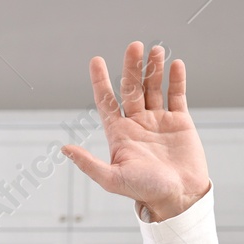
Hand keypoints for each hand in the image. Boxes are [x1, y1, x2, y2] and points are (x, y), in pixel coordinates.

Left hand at [64, 42, 209, 221]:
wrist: (178, 198)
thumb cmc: (144, 191)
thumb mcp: (112, 178)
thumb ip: (88, 163)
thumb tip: (64, 149)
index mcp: (119, 134)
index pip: (106, 101)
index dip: (100, 81)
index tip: (96, 60)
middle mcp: (137, 124)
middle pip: (131, 88)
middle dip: (131, 67)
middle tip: (133, 46)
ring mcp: (158, 121)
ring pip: (153, 88)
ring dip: (153, 69)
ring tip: (155, 50)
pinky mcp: (179, 122)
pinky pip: (177, 96)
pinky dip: (176, 80)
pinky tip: (174, 65)